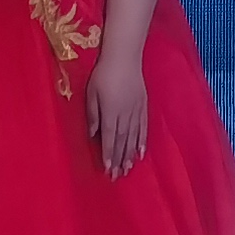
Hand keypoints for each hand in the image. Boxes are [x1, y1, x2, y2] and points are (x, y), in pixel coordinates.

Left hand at [86, 47, 149, 178]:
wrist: (125, 58)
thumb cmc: (103, 74)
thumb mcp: (91, 93)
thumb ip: (93, 115)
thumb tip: (93, 135)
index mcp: (111, 112)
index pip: (110, 138)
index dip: (109, 154)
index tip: (108, 169)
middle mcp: (125, 115)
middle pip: (123, 141)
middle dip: (120, 160)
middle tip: (118, 176)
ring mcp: (136, 111)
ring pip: (133, 137)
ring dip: (130, 154)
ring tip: (129, 169)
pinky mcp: (143, 107)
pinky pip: (143, 127)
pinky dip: (142, 141)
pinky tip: (141, 152)